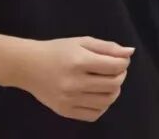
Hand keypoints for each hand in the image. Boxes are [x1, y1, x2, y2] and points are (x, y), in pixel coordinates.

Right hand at [15, 37, 132, 121]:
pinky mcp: (64, 111)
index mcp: (79, 62)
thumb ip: (108, 47)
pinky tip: (98, 95)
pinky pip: (93, 115)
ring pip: (106, 101)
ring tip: (107, 83)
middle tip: (115, 71)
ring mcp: (68, 99)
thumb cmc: (58, 51)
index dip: (124, 63)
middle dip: (121, 76)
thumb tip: (130, 53)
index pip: (115, 67)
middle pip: (113, 85)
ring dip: (114, 91)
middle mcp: (74, 83)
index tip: (120, 60)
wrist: (28, 66)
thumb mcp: (83, 42)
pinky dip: (102, 106)